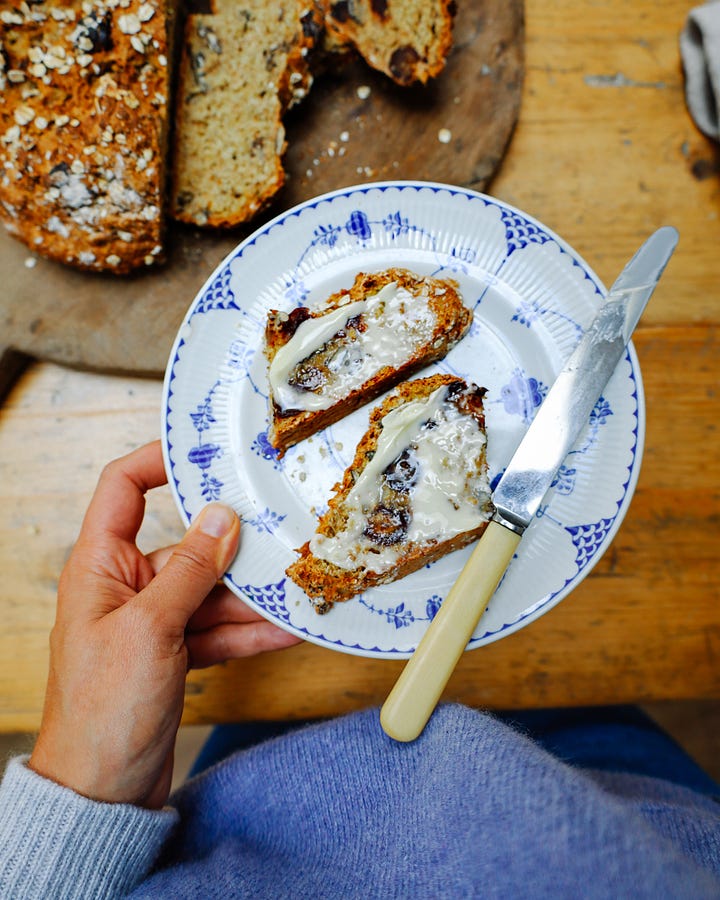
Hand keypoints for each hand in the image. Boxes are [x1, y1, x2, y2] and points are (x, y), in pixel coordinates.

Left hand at [28, 441, 299, 809]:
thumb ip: (192, 570)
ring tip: (297, 585)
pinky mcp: (175, 654)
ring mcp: (154, 622)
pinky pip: (219, 630)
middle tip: (281, 528)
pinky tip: (288, 627)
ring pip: (212, 592)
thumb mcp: (151, 629)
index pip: (123, 490)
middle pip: (187, 546)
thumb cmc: (102, 711)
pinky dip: (250, 631)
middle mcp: (126, 588)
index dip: (159, 461)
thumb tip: (222, 516)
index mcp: (100, 567)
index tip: (205, 451)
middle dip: (233, 545)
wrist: (100, 794)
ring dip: (252, 596)